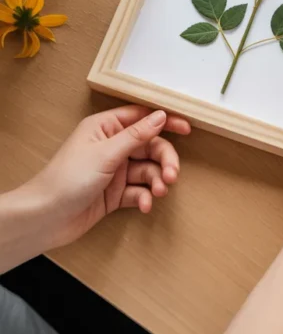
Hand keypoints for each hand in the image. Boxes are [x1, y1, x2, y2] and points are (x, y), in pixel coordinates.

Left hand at [25, 105, 190, 247]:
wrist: (46, 218)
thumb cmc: (67, 179)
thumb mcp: (106, 153)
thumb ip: (137, 135)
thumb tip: (161, 116)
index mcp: (105, 128)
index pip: (141, 118)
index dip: (164, 121)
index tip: (186, 128)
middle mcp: (111, 147)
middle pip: (149, 147)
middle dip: (164, 160)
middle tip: (173, 175)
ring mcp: (113, 171)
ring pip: (147, 170)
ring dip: (157, 181)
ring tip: (159, 192)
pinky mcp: (114, 194)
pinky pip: (138, 191)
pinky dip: (145, 197)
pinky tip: (145, 205)